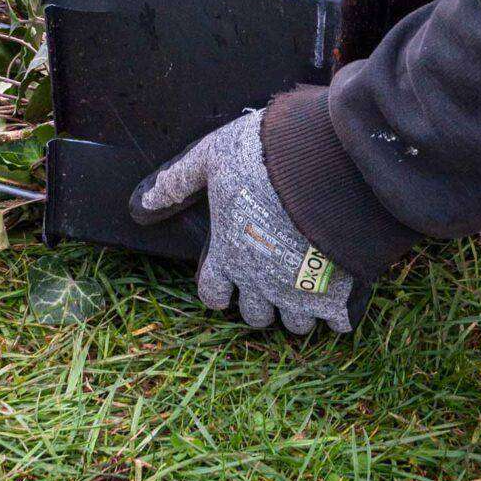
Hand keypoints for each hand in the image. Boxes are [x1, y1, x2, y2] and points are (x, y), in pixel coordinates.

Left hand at [130, 108, 360, 333]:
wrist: (323, 162)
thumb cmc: (260, 157)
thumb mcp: (210, 157)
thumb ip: (178, 181)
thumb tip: (141, 204)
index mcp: (228, 255)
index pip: (212, 294)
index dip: (218, 290)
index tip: (228, 277)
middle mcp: (261, 282)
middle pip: (255, 316)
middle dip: (260, 301)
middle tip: (270, 276)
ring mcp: (300, 292)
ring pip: (296, 324)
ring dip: (298, 308)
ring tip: (305, 282)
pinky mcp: (339, 292)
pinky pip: (338, 322)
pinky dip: (338, 311)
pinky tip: (339, 286)